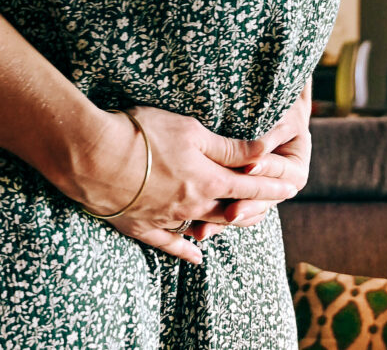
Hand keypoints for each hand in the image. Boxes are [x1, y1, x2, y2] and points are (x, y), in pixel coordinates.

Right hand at [70, 105, 298, 264]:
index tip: (292, 187)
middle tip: (271, 204)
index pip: (251, 185)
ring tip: (240, 221)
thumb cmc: (144, 134)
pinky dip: (186, 251)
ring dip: (225, 225)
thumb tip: (263, 151)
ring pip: (204, 227)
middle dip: (254, 206)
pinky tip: (197, 256)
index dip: (274, 186)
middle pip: (231, 210)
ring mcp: (167, 219)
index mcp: (209, 180)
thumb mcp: (191, 131)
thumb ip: (228, 147)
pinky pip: (170, 244)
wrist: (93, 155)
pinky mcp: (142, 226)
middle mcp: (193, 205)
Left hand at [187, 79, 312, 240]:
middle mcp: (279, 189)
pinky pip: (226, 212)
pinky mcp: (237, 197)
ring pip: (243, 213)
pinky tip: (194, 230)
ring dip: (223, 222)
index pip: (280, 172)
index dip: (266, 169)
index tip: (249, 167)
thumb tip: (258, 152)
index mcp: (295, 171)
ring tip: (206, 230)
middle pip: (261, 203)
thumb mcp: (282, 120)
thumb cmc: (280, 111)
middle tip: (230, 212)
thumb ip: (270, 137)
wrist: (275, 113)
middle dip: (244, 207)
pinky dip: (210, 220)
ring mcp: (257, 196)